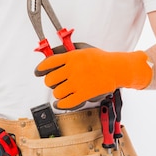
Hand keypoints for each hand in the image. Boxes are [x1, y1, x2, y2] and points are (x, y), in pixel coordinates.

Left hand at [35, 47, 152, 109]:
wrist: (117, 68)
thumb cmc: (100, 60)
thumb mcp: (83, 51)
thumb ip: (67, 55)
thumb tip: (50, 61)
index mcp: (72, 57)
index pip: (49, 63)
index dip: (41, 69)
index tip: (38, 72)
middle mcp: (74, 69)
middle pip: (49, 80)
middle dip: (50, 83)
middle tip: (55, 83)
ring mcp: (79, 82)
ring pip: (57, 92)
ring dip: (58, 94)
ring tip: (63, 92)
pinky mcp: (85, 93)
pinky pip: (66, 103)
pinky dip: (61, 104)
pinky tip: (60, 103)